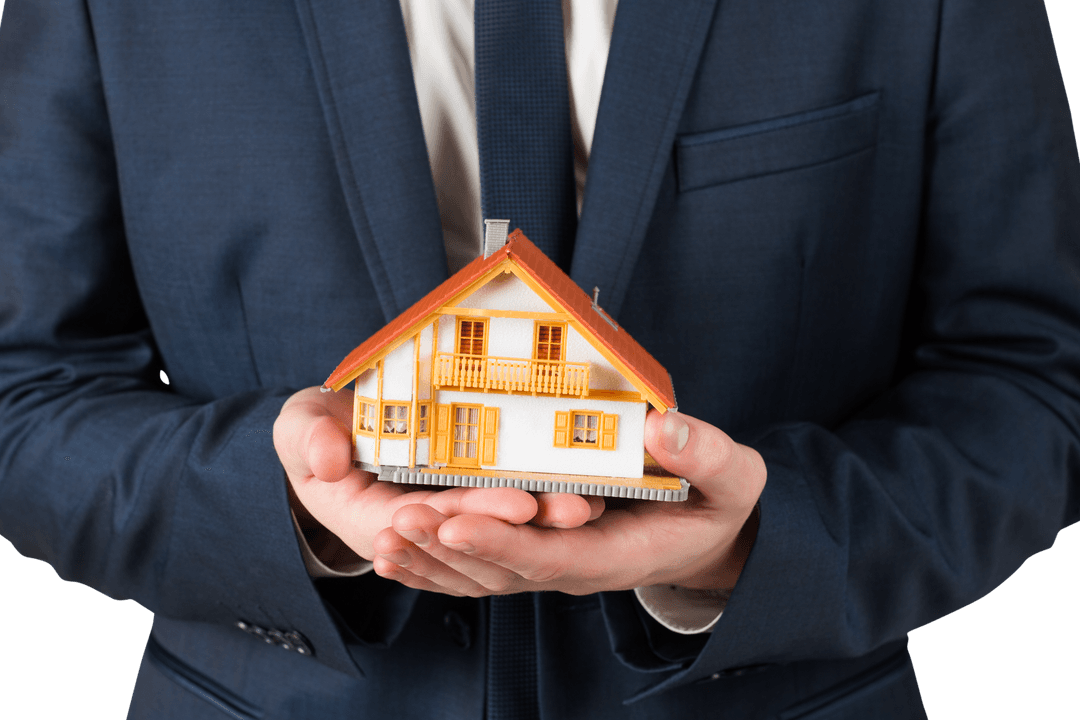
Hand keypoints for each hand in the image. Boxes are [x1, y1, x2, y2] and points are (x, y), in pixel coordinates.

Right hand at [273, 387, 602, 565]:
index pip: (434, 524)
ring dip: (547, 518)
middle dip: (532, 521)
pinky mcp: (463, 503)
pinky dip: (541, 503)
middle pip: (480, 532)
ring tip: (593, 503)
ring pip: (501, 527)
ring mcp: (443, 519)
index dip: (477, 515)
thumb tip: (328, 461)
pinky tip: (586, 493)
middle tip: (579, 506)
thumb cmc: (314, 432)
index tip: (520, 504)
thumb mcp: (298, 428)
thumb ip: (307, 440)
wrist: (331, 434)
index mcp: (374, 522)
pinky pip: (505, 509)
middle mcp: (418, 531)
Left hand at [372, 409, 764, 595]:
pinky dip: (436, 566)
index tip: (456, 519)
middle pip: (501, 568)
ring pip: (482, 573)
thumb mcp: (732, 477)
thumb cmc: (720, 504)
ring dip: (430, 559)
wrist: (708, 535)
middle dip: (447, 548)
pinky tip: (395, 558)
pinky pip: (480, 568)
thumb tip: (666, 428)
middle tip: (395, 520)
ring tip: (382, 538)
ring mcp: (552, 564)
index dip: (502, 540)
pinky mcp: (537, 553)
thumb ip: (707, 456)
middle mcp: (575, 567)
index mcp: (618, 553)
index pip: (551, 554)